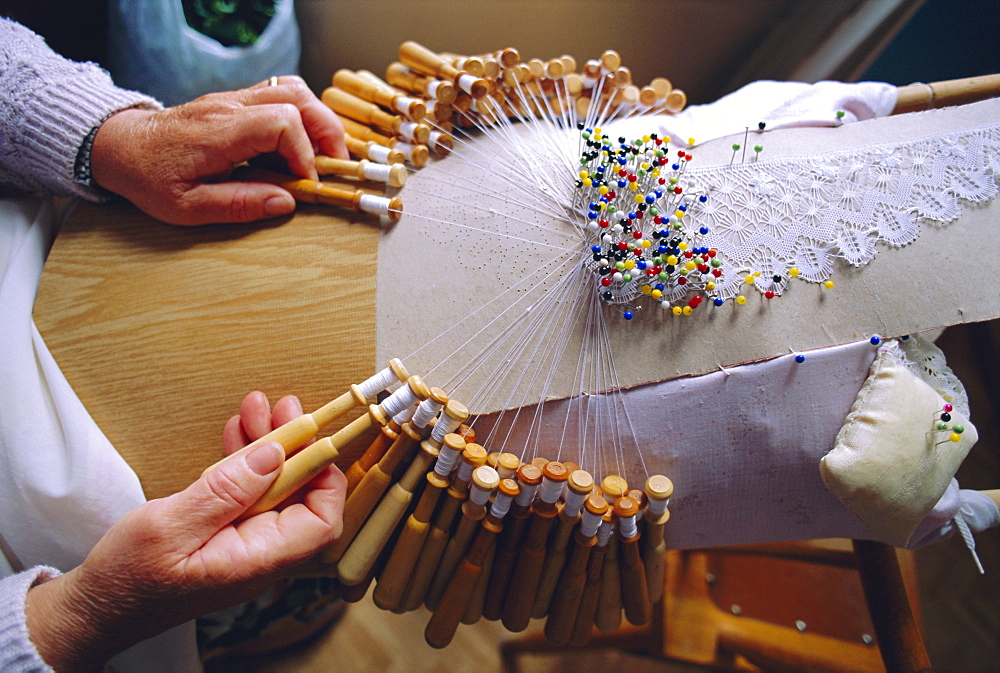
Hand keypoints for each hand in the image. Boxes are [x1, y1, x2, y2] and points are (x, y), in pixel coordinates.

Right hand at [24, 393, 345, 670]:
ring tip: (254, 408)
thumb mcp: (170, 527)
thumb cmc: (126, 579)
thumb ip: (226, 491)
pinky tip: (238, 434)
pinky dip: (244, 463)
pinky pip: (249, 494)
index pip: (320, 522)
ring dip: (267, 448)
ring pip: (273, 490)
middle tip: (279, 406)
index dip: (324, 477)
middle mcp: (261, 555)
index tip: (310, 436)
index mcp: (256, 561)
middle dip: (293, 447)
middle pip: (299, 497)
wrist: (95, 608)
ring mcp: (245, 545)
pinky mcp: (227, 535)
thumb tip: (276, 454)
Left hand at [91, 76, 347, 225]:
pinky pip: (280, 93)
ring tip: (324, 154)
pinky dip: (302, 116)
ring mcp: (232, 99)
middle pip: (297, 96)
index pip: (282, 123)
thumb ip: (238, 205)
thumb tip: (286, 202)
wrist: (119, 146)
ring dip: (318, 119)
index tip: (306, 183)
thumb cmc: (149, 177)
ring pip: (292, 88)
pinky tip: (301, 145)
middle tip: (333, 165)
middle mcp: (229, 106)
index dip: (305, 153)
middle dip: (325, 131)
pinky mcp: (235, 101)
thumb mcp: (187, 207)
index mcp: (218, 132)